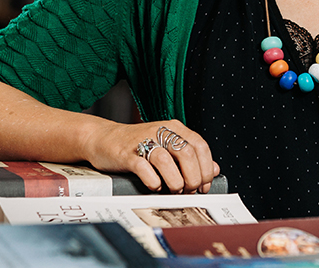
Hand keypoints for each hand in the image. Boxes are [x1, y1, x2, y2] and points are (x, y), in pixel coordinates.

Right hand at [86, 120, 219, 193]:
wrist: (104, 139)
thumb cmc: (138, 145)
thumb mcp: (167, 146)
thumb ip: (191, 156)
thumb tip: (215, 169)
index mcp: (174, 128)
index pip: (200, 146)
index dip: (206, 169)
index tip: (204, 186)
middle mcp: (160, 131)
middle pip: (187, 154)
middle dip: (192, 178)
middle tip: (189, 190)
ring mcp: (143, 141)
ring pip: (167, 161)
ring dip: (175, 181)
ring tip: (174, 190)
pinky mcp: (127, 154)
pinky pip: (145, 169)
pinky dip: (153, 181)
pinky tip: (155, 186)